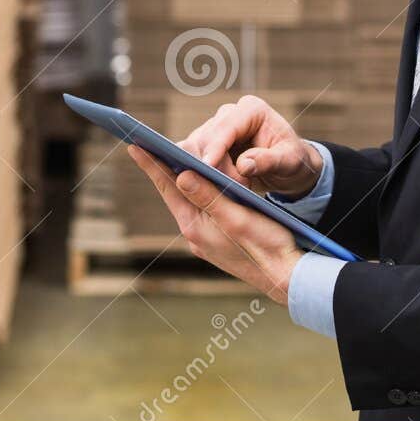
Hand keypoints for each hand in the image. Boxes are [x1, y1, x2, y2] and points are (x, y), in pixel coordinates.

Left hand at [127, 145, 300, 303]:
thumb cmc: (267, 246)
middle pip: (175, 192)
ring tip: (175, 157)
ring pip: (189, 200)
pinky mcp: (218, 239)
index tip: (134, 144)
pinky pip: (203, 208)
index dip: (151, 164)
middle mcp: (196, 233)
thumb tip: (180, 176)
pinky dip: (201, 190)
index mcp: (196, 227)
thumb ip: (209, 197)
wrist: (285, 276)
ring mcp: (206, 238)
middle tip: (151, 144)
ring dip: (184, 178)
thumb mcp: (237, 218)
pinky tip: (205, 181)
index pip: (168, 188)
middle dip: (165, 167)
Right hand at [176, 94, 322, 198]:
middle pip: (205, 136)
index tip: (207, 166)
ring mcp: (215, 128)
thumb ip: (269, 161)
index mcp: (252, 109)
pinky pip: (193, 158)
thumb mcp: (289, 162)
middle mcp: (229, 114)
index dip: (215, 146)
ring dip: (205, 172)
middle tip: (232, 188)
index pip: (227, 126)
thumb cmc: (292, 160)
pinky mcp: (206, 145)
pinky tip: (209, 188)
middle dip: (212, 164)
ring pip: (194, 148)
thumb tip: (243, 165)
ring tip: (231, 189)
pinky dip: (198, 173)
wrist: (287, 167)